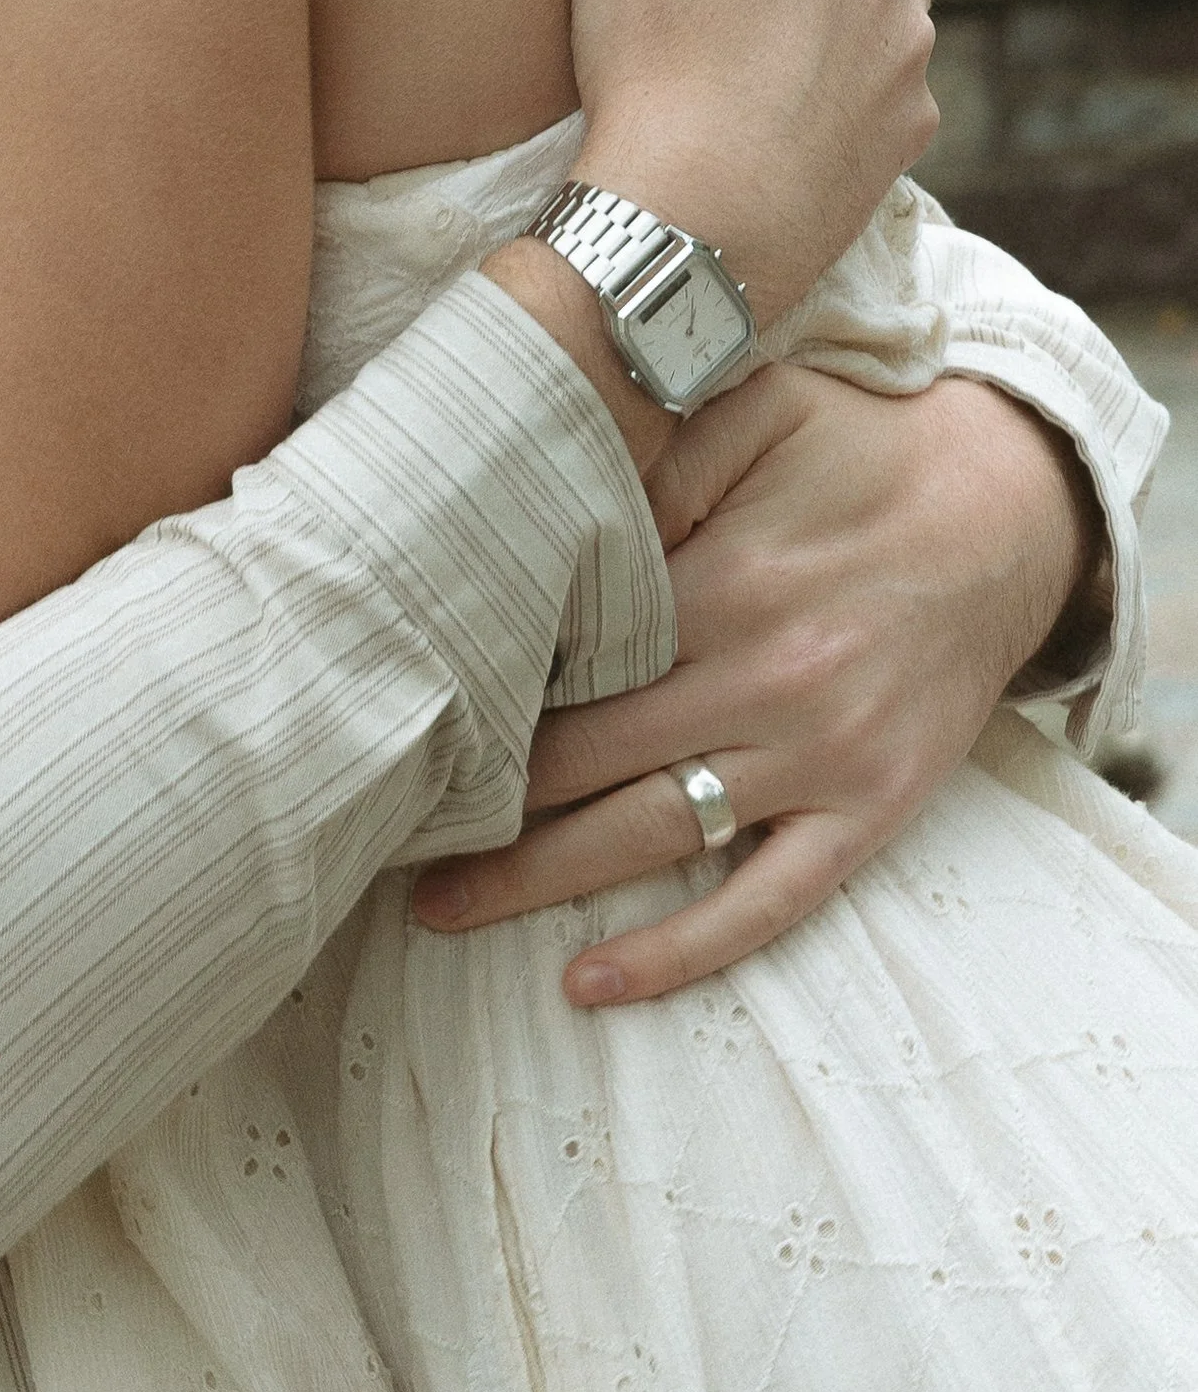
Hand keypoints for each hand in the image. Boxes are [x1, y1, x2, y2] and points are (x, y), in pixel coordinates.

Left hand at [410, 362, 1088, 1000]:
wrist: (1012, 513)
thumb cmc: (857, 451)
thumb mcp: (757, 407)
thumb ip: (653, 452)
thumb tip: (548, 504)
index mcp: (730, 582)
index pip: (571, 656)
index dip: (479, 687)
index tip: (394, 715)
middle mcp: (772, 679)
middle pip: (589, 757)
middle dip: (479, 798)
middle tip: (378, 820)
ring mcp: (823, 758)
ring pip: (654, 835)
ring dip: (539, 881)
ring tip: (438, 910)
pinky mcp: (868, 813)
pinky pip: (766, 903)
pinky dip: (678, 952)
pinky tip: (589, 984)